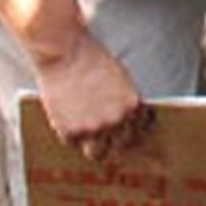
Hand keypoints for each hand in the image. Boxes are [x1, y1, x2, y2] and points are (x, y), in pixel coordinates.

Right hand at [34, 32, 148, 161]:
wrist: (65, 52)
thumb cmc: (92, 59)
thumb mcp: (121, 78)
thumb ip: (125, 101)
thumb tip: (128, 120)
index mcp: (132, 106)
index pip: (140, 131)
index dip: (131, 131)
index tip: (126, 132)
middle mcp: (116, 120)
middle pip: (122, 146)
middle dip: (115, 140)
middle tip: (107, 136)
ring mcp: (93, 128)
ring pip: (97, 153)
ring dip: (94, 145)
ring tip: (87, 135)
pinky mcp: (70, 132)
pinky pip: (73, 143)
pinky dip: (70, 135)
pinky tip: (67, 120)